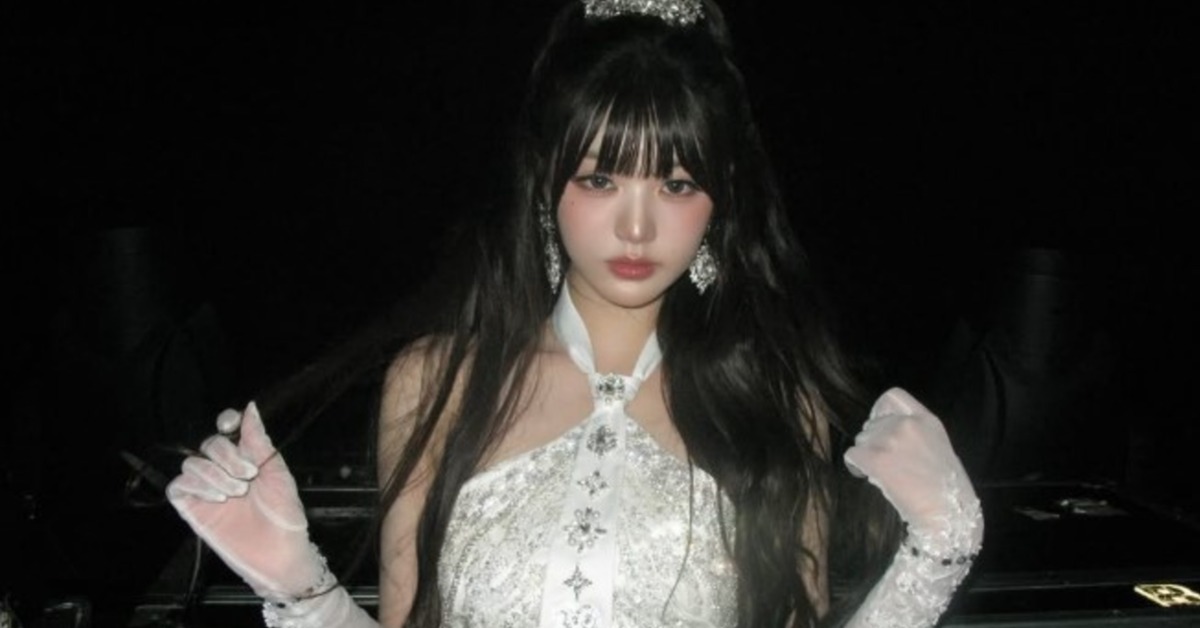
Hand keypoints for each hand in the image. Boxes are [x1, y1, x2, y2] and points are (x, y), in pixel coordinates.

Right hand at [167, 402, 326, 599]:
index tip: (231, 425)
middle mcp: (223, 469)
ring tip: (236, 492)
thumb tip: (251, 408)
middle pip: (209, 444)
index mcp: (246, 457)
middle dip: (226, 454)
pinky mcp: (192, 508)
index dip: (226, 420)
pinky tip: (218, 498)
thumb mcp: (277, 474)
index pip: (227, 428)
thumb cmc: (285, 515)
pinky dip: (196, 486)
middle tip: (249, 476)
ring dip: (214, 473)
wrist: (279, 553)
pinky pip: (179, 486)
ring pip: (192, 463)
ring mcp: (206, 489)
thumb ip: (259, 442)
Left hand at [843, 388, 978, 534]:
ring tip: (881, 472)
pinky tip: (868, 476)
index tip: (880, 426)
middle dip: (874, 441)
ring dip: (866, 454)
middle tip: (885, 462)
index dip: (881, 410)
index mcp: (926, 419)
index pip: (893, 396)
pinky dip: (856, 466)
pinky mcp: (875, 458)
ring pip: (861, 439)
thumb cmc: (948, 490)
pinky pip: (852, 455)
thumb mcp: (939, 447)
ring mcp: (890, 440)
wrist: (947, 514)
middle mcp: (906, 424)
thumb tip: (890, 434)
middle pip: (872, 422)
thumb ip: (917, 434)